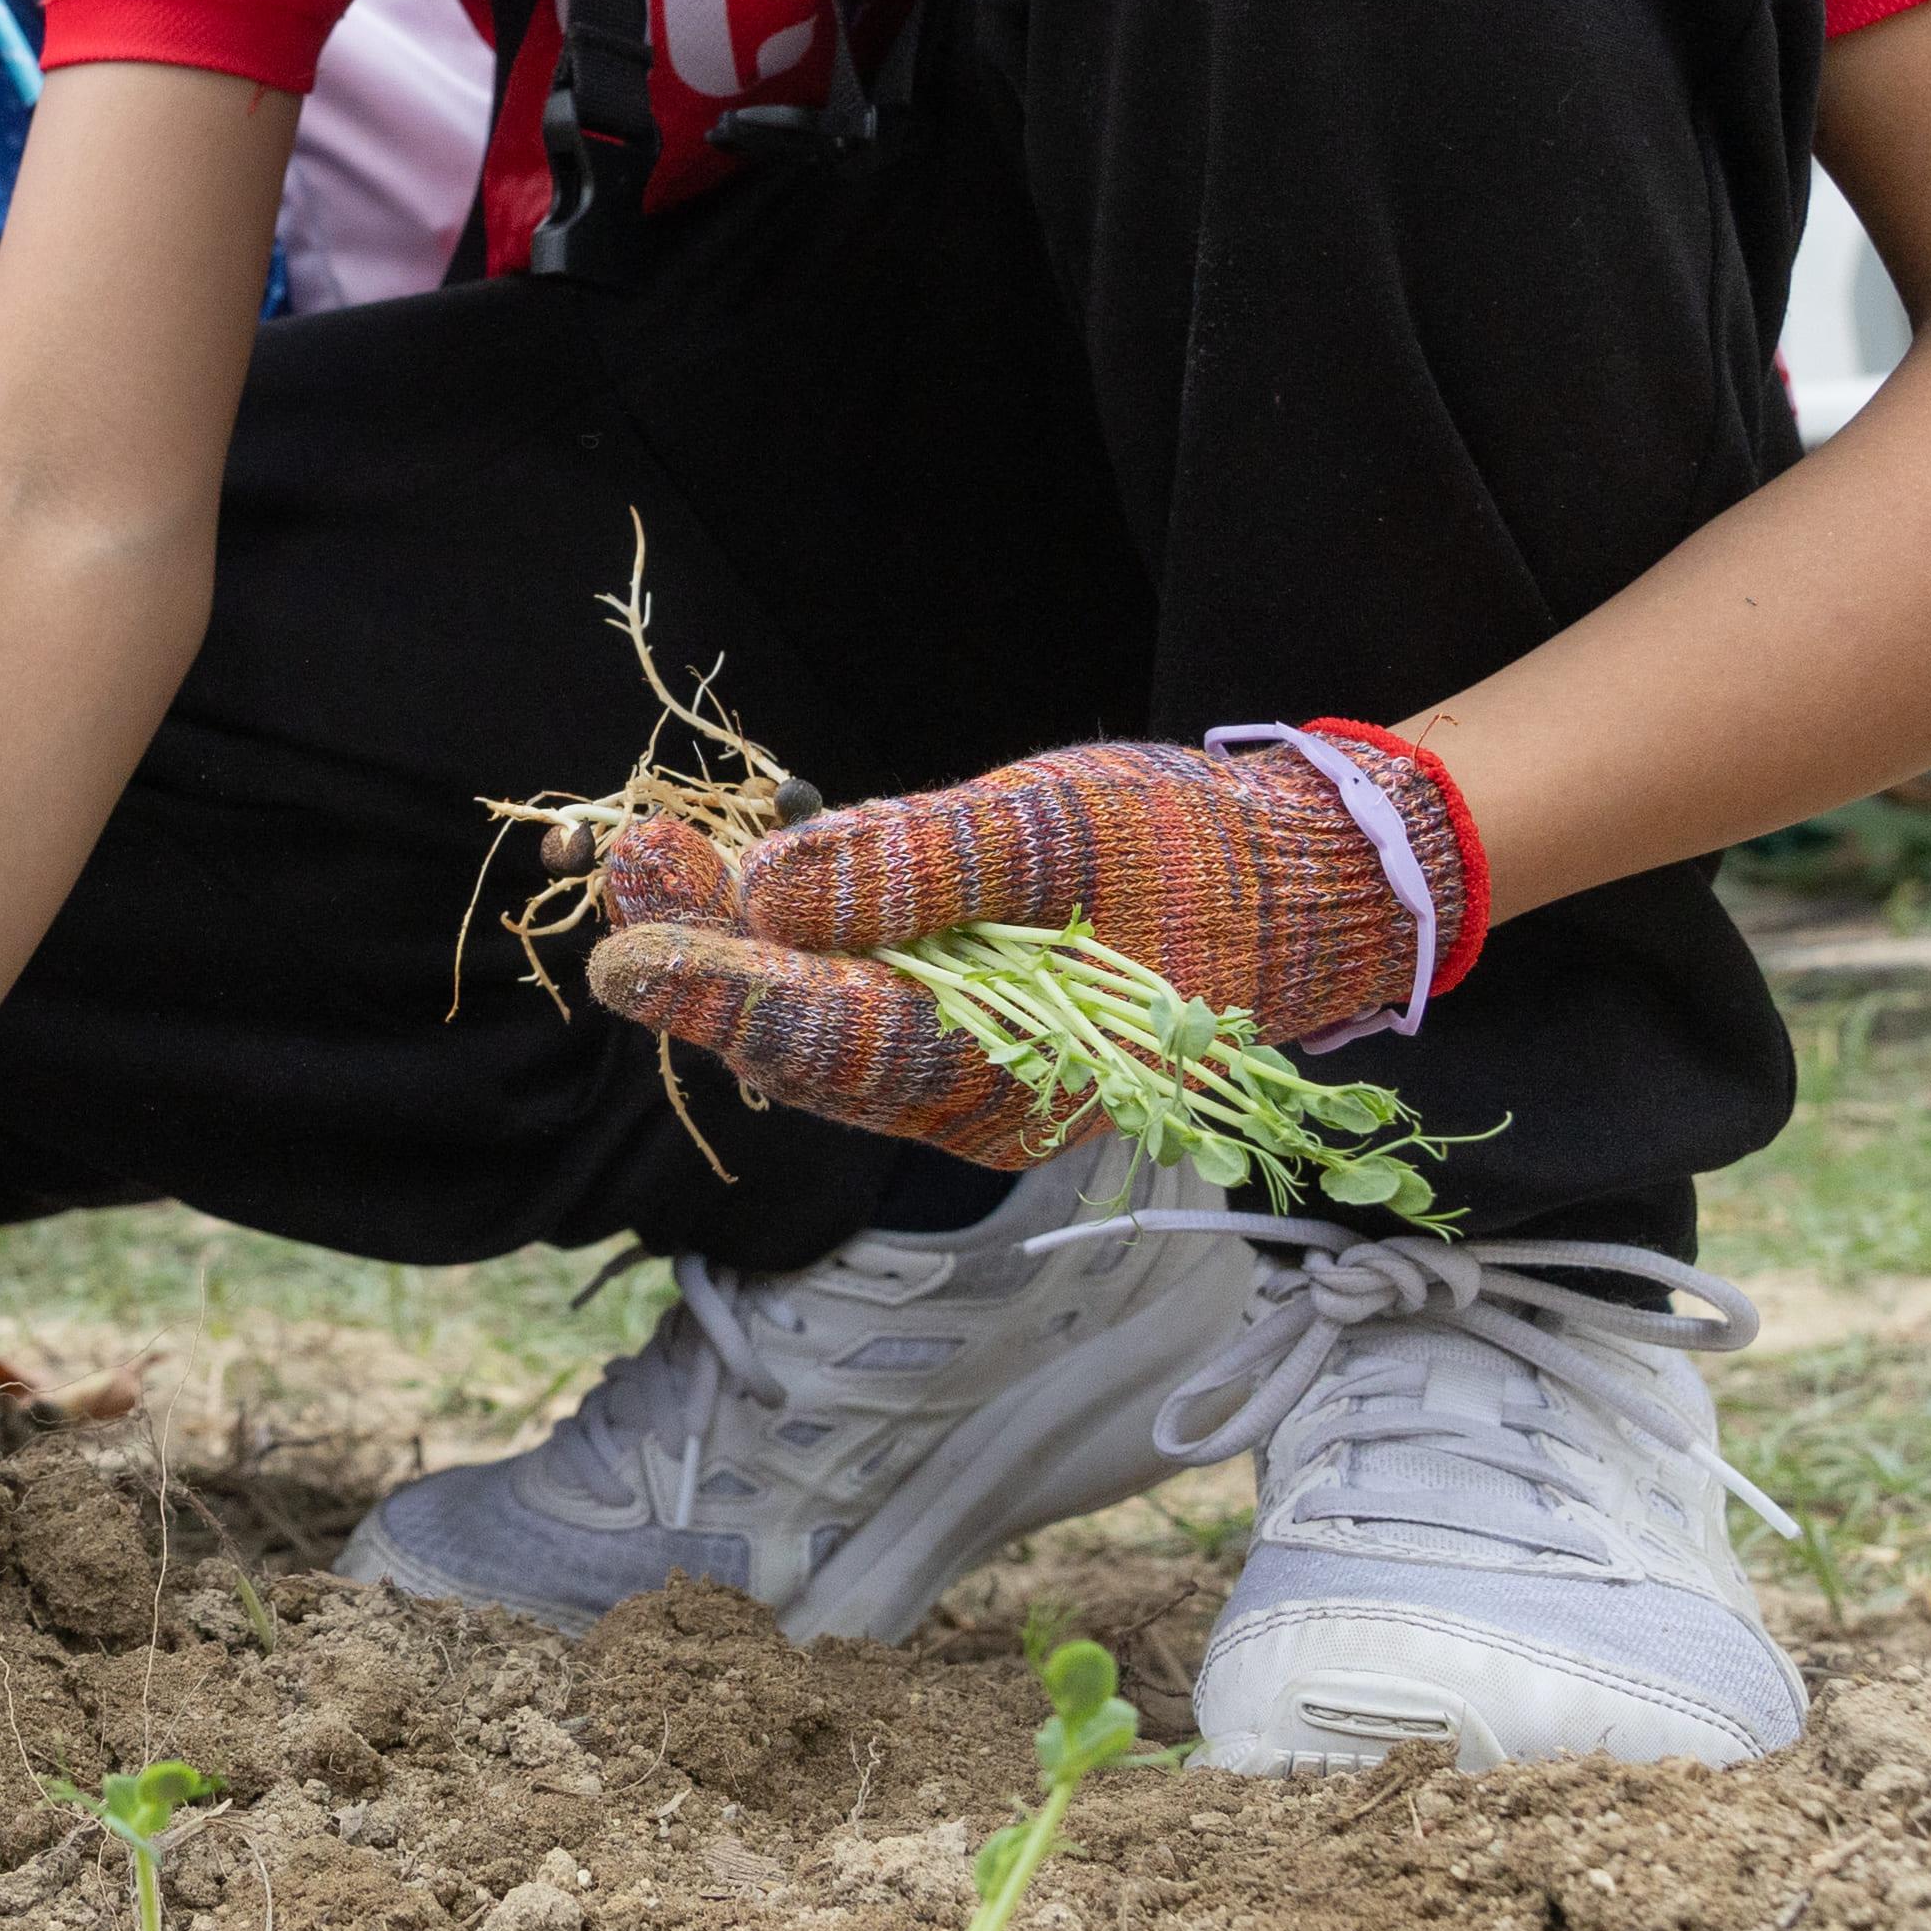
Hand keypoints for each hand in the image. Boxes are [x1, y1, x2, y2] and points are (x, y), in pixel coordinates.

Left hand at [583, 722, 1482, 1163]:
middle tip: (616, 862)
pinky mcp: (971, 1047)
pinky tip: (738, 890)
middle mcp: (976, 1103)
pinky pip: (857, 1016)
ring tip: (649, 863)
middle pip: (800, 1042)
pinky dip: (792, 956)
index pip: (824, 1036)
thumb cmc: (1200, 852)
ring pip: (818, 1034)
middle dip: (698, 956)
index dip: (711, 984)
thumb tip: (772, 885)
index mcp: (1008, 1067)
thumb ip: (917, 862)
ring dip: (731, 952)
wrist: (1314, 894)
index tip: (618, 938)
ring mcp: (972, 1084)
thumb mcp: (1062, 827)